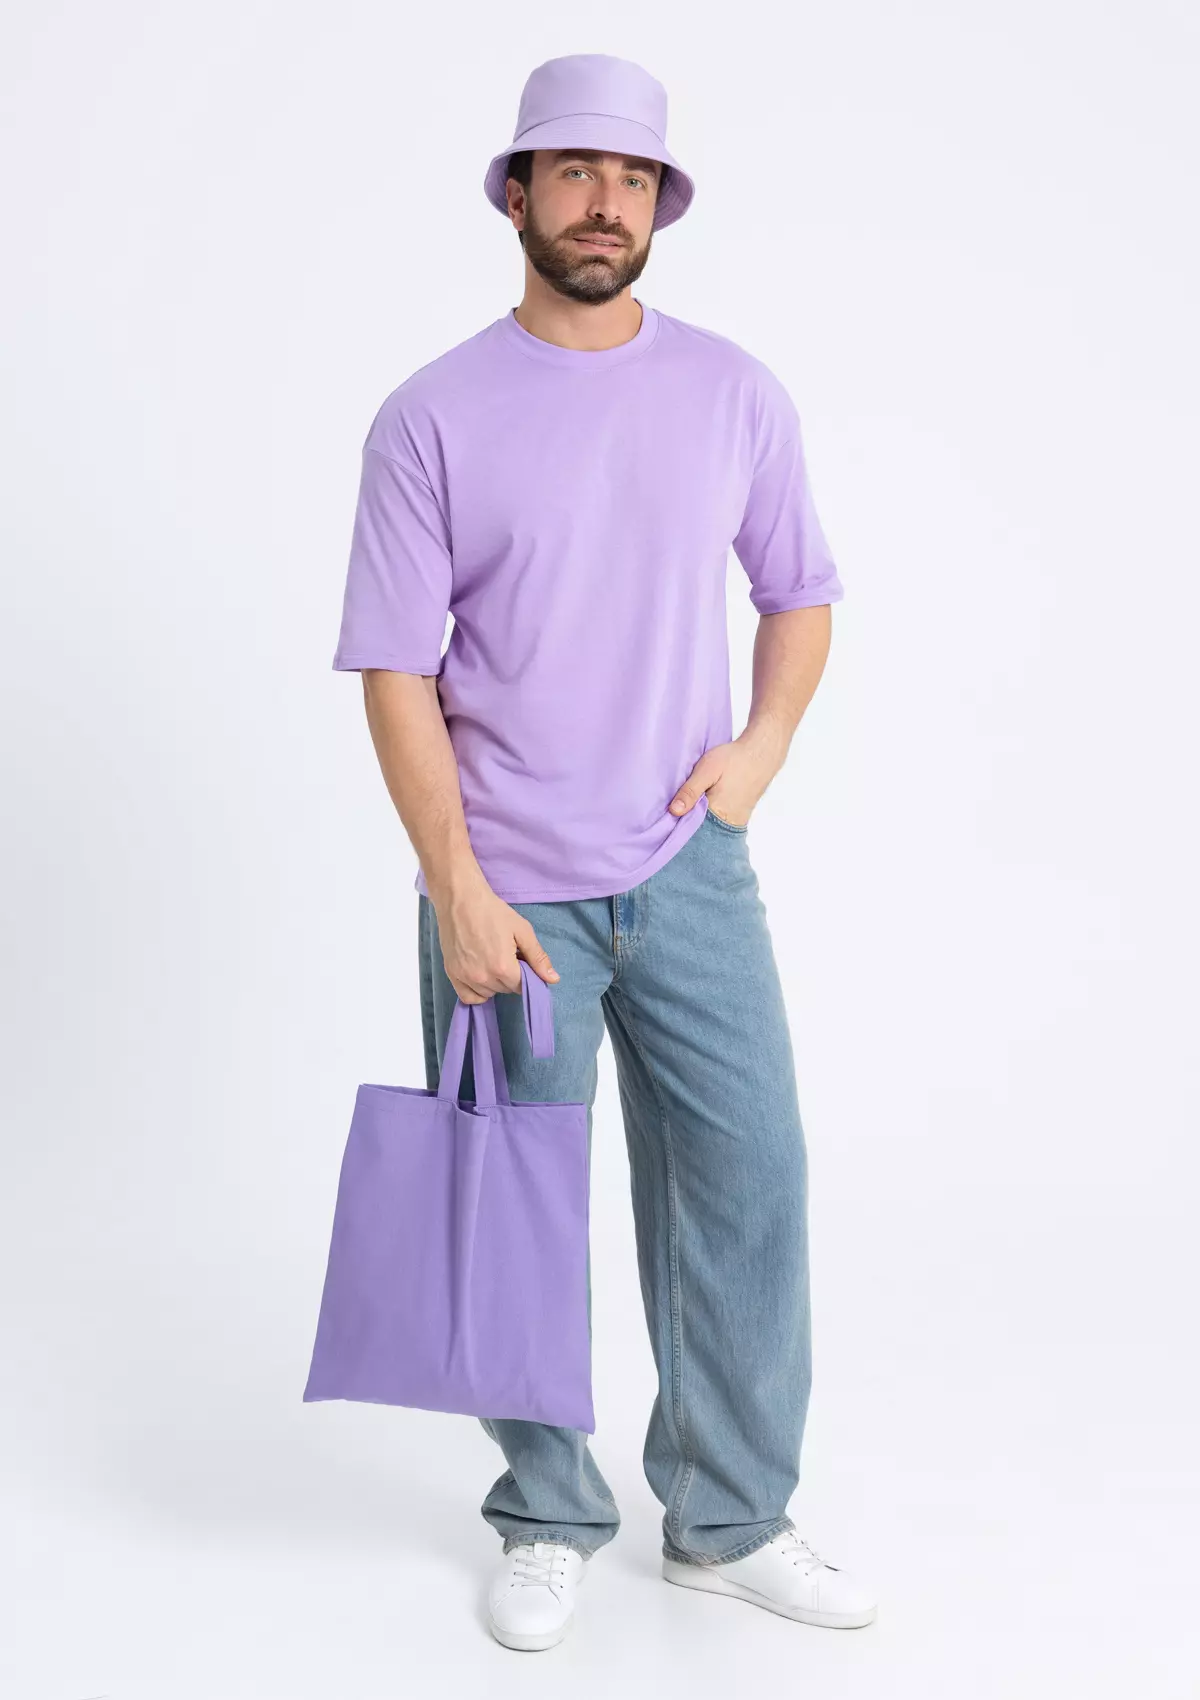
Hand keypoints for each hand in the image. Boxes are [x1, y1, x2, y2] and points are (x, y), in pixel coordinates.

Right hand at [432, 877, 558, 1003]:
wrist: (460, 899)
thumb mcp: (522, 930)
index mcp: (503, 967)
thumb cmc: (493, 911)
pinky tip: (481, 976)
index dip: (525, 974)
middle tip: (506, 955)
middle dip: (510, 977)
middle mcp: (483, 977)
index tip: (521, 960)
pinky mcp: (451, 973)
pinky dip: (477, 992)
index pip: (521, 987)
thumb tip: (554, 979)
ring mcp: (465, 977)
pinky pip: (468, 997)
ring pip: (488, 993)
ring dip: (494, 983)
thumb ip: (538, 957)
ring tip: (491, 959)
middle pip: (505, 990)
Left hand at [667, 730, 784, 829]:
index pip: (691, 830)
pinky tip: (697, 812)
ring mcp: (735, 821)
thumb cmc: (734, 759)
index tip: (661, 826)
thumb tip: (674, 811)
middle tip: (666, 821)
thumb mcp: (707, 769)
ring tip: (680, 816)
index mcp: (717, 813)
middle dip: (685, 828)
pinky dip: (707, 820)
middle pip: (700, 833)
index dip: (676, 828)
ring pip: (709, 829)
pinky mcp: (739, 816)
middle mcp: (727, 822)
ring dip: (696, 824)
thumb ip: (691, 790)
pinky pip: (718, 824)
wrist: (761, 753)